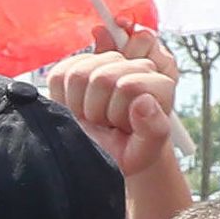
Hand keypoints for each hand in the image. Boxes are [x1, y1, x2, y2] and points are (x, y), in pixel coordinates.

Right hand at [42, 26, 181, 180]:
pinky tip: (78, 108)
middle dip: (98, 110)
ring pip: (78, 74)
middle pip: (102, 77)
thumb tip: (144, 100)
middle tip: (107, 124)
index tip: (124, 127)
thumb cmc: (127, 152)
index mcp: (159, 84)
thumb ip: (154, 128)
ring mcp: (108, 62)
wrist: (105, 155)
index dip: (118, 112)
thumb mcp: (146, 151)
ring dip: (80, 104)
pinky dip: (62, 98)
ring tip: (94, 116)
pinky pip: (60, 74)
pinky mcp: (78, 64)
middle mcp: (136, 66)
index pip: (128, 86)